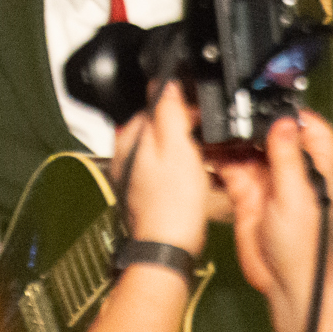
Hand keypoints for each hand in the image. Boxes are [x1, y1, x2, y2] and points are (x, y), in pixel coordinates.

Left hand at [111, 82, 208, 255]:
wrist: (168, 249)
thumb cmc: (173, 203)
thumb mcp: (176, 147)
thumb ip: (168, 112)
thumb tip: (165, 83)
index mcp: (128, 139)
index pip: (153, 106)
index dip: (183, 106)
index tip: (203, 114)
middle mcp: (124, 156)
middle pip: (157, 128)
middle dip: (183, 127)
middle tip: (208, 135)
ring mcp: (132, 177)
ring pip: (162, 149)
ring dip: (183, 148)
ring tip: (204, 156)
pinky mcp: (144, 194)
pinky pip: (164, 170)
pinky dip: (180, 168)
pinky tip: (194, 177)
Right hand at [221, 110, 332, 330]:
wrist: (285, 285)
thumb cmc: (308, 249)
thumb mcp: (298, 197)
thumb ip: (288, 158)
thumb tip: (285, 122)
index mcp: (314, 167)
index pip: (310, 128)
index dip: (293, 113)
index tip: (270, 100)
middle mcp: (292, 171)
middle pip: (272, 134)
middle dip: (252, 122)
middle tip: (230, 110)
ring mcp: (268, 181)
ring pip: (248, 148)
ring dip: (232, 138)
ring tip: (213, 125)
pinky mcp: (247, 194)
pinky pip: (231, 168)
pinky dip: (219, 157)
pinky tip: (207, 148)